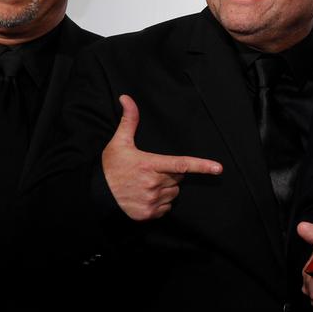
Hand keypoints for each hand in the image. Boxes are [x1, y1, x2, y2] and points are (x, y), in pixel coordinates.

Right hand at [101, 95, 222, 220]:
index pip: (181, 164)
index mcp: (150, 164)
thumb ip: (129, 120)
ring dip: (166, 188)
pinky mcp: (148, 214)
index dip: (202, 166)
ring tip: (146, 184)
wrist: (94, 194)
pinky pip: (166, 207)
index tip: (218, 168)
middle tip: (151, 171)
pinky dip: (160, 203)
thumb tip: (126, 98)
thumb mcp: (119, 142)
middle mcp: (153, 183)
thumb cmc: (109, 166)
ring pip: (173, 193)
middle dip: (170, 174)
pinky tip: (145, 196)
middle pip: (178, 178)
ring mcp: (151, 200)